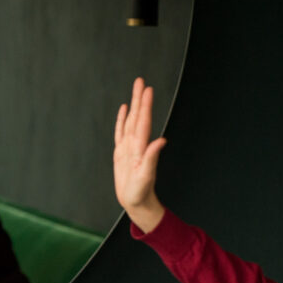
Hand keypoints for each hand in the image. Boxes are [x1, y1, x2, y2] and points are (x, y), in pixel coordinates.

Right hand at [113, 77, 167, 231]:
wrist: (136, 202)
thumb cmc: (141, 192)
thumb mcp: (146, 176)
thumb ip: (152, 157)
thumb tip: (162, 140)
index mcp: (141, 148)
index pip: (143, 122)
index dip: (145, 106)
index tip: (148, 90)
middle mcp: (136, 144)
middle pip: (137, 116)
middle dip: (139, 99)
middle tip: (141, 81)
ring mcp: (128, 147)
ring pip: (130, 121)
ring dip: (133, 105)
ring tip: (135, 89)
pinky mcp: (121, 153)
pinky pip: (120, 132)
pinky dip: (122, 120)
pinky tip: (124, 110)